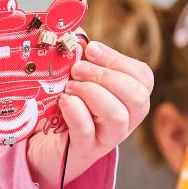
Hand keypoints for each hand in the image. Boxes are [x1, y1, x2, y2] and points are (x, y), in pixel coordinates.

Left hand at [27, 41, 153, 188]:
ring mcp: (107, 138)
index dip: (118, 59)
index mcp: (128, 100)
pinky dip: (75, 111)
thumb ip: (82, 62)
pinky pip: (87, 131)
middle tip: (77, 69)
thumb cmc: (65, 110)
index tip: (91, 49)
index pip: (142, 77)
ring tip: (69, 87)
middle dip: (106, 76)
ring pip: (117, 115)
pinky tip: (63, 101)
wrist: (44, 147)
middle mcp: (125, 120)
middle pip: (138, 97)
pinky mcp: (84, 152)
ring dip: (92, 93)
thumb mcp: (78, 83)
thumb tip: (76, 36)